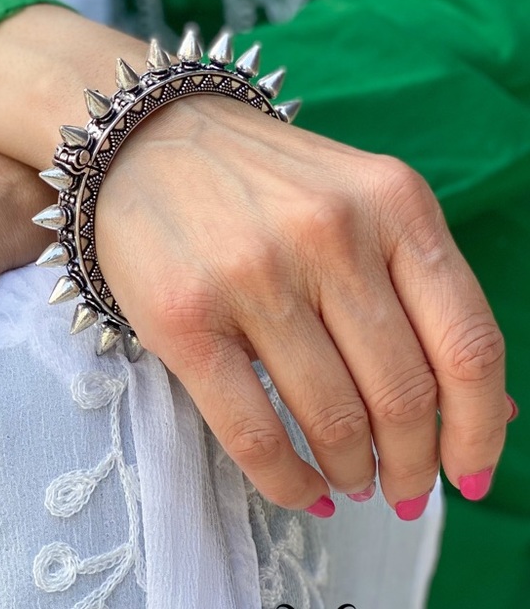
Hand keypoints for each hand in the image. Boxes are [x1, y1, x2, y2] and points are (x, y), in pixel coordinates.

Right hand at [95, 95, 509, 517]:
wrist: (140, 139)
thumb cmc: (255, 177)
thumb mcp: (354, 201)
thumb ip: (417, 289)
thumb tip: (487, 409)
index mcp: (392, 200)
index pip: (468, 344)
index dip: (479, 428)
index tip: (468, 472)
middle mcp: (329, 233)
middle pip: (403, 394)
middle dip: (410, 465)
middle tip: (399, 489)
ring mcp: (254, 274)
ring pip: (333, 420)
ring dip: (352, 472)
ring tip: (347, 479)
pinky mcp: (186, 317)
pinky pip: (254, 433)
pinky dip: (287, 480)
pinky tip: (298, 485)